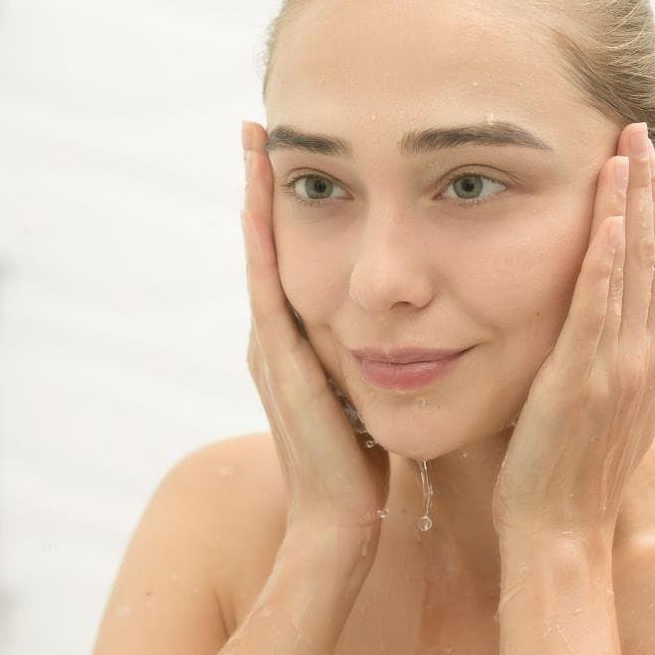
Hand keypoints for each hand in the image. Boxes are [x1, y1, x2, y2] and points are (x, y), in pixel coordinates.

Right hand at [239, 121, 389, 537]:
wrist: (339, 528)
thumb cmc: (360, 469)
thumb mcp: (363, 398)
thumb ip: (366, 358)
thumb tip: (401, 321)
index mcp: (295, 345)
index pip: (284, 260)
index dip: (282, 207)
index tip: (286, 152)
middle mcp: (274, 341)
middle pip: (265, 248)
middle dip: (260, 188)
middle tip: (257, 127)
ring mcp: (271, 354)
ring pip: (260, 261)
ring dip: (255, 202)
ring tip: (252, 146)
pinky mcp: (281, 371)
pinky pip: (268, 297)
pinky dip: (262, 252)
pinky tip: (260, 209)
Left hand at [491, 122, 654, 539]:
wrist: (560, 532)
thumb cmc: (570, 477)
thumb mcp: (610, 409)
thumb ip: (629, 354)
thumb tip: (648, 298)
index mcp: (643, 360)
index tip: (652, 165)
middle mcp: (641, 355)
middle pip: (651, 255)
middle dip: (650, 189)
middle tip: (647, 129)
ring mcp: (617, 365)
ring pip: (631, 268)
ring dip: (633, 203)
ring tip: (632, 144)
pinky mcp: (584, 376)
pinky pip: (599, 304)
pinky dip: (608, 255)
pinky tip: (612, 212)